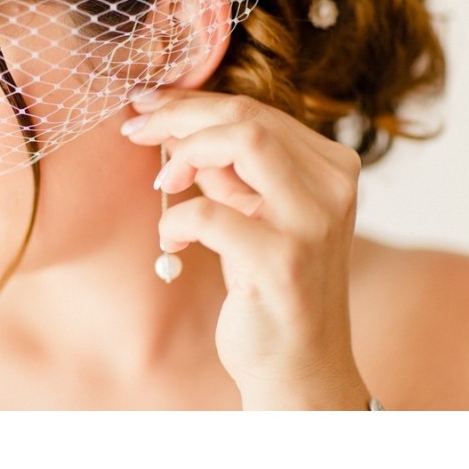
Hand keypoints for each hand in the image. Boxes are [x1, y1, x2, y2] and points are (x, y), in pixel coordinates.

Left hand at [123, 89, 371, 409]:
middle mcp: (333, 187)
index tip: (147, 105)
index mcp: (331, 167)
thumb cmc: (268, 284)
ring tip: (163, 184)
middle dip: (178, 115)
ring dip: (185, 154)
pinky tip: (171, 242)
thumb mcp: (252, 212)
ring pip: (242, 142)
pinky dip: (176, 220)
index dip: (193, 103)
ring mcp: (312, 223)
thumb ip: (227, 168)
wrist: (299, 366)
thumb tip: (173, 123)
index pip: (255, 111)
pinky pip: (209, 212)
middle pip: (246, 117)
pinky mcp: (282, 262)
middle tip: (135, 129)